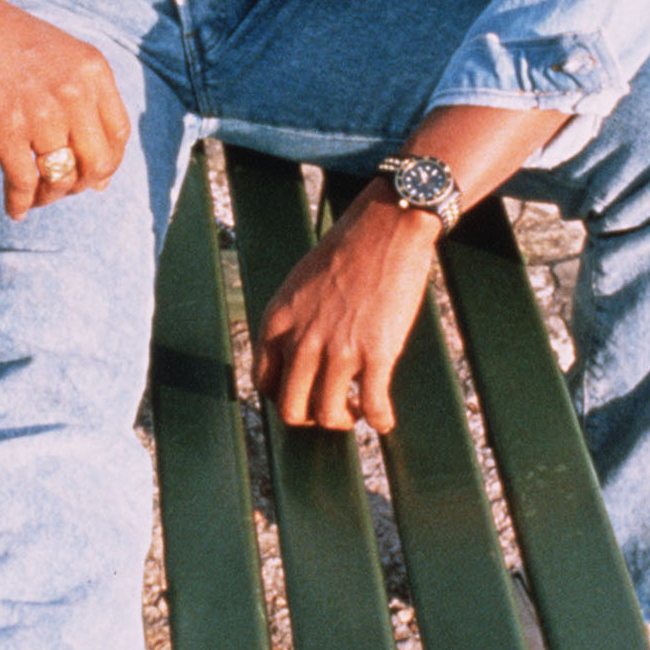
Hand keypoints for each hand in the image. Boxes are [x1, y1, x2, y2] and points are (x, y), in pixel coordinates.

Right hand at [0, 0, 130, 220]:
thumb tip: (99, 177)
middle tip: (61, 188)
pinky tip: (14, 208)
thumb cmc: (3, 40)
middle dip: (81, 185)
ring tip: (35, 197)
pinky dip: (19, 202)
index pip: (118, 135)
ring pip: (61, 177)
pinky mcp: (5, 126)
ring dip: (48, 196)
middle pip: (97, 163)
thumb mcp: (60, 58)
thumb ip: (83, 104)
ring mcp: (41, 110)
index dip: (107, 163)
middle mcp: (74, 91)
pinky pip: (23, 181)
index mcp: (93, 70)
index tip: (90, 174)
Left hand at [253, 184, 435, 432]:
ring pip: (329, 414)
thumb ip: (293, 321)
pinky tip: (385, 421)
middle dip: (310, 418)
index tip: (303, 396)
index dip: (283, 398)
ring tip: (356, 411)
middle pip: (292, 409)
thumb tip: (298, 354)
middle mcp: (302, 340)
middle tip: (329, 410)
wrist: (385, 228)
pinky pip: (373, 406)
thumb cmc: (346, 250)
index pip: (263, 383)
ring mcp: (340, 349)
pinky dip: (380, 421)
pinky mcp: (377, 353)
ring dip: (343, 421)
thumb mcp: (299, 284)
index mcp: (277, 322)